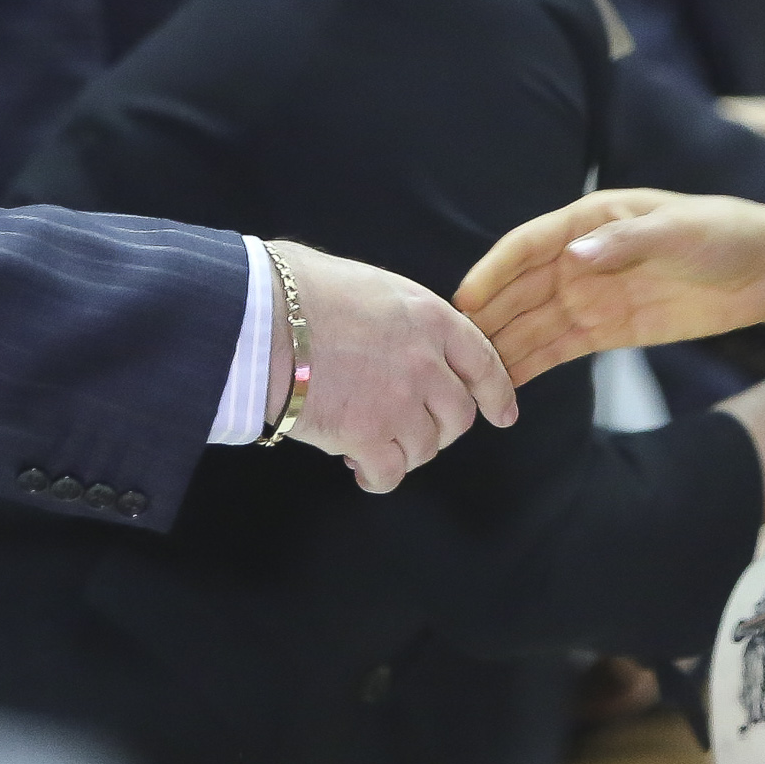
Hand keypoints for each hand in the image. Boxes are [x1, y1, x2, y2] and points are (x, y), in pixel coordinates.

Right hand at [274, 242, 518, 492]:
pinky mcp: (367, 437)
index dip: (497, 394)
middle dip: (440, 428)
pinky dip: (378, 478)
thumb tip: (397, 335)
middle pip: (458, 416)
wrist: (261, 318)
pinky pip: (390, 474)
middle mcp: (426, 363)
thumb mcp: (371, 285)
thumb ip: (401, 317)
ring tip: (373, 443)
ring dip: (404, 451)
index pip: (484, 363)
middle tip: (411, 427)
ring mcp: (400, 403)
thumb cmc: (300, 291)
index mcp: (430, 318)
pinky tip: (360, 469)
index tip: (502, 414)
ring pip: (426, 448)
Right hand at [456, 190, 764, 385]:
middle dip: (488, 317)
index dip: (494, 271)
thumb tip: (574, 257)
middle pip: (521, 290)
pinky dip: (532, 365)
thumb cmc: (721, 234)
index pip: (528, 246)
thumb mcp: (678, 232)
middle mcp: (580, 258)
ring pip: (533, 323)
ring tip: (469, 378)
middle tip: (452, 350)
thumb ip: (625, 242)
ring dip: (502, 346)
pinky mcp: (606, 329)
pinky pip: (559, 348)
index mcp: (590, 220)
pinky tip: (506, 385)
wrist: (762, 270)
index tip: (465, 301)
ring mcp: (590, 295)